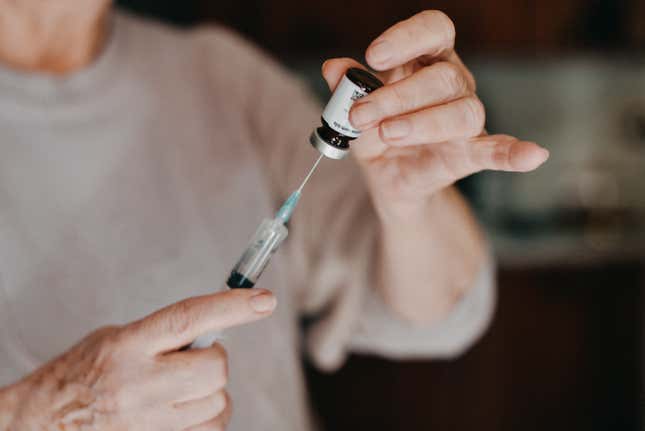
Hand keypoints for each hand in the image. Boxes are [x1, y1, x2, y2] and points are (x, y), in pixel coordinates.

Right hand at [0, 289, 276, 430]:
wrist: (46, 422)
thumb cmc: (83, 372)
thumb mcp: (118, 337)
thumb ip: (163, 333)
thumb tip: (214, 325)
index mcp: (129, 345)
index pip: (189, 318)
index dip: (232, 306)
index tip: (265, 300)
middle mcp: (139, 384)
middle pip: (214, 369)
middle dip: (215, 360)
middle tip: (196, 358)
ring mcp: (149, 420)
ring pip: (217, 402)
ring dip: (211, 391)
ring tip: (182, 386)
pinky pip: (210, 428)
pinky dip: (206, 415)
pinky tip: (184, 408)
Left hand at [322, 10, 548, 215]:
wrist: (386, 177)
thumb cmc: (374, 132)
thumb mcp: (352, 109)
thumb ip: (346, 89)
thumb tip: (333, 68)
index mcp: (426, 60)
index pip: (433, 30)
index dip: (407, 37)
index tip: (373, 56)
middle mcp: (452, 83)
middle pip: (441, 76)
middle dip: (397, 95)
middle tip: (361, 115)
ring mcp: (465, 119)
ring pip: (462, 111)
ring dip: (422, 123)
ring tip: (388, 135)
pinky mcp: (469, 153)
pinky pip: (499, 150)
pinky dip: (515, 153)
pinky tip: (535, 154)